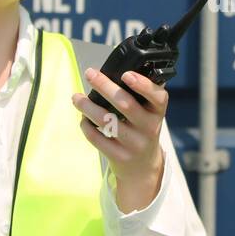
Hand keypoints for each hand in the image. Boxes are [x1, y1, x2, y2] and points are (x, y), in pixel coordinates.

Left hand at [71, 67, 166, 211]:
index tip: (126, 74)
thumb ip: (140, 95)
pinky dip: (86, 126)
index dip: (143, 85)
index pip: (158, 97)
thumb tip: (119, 69)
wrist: (143, 166)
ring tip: (76, 97)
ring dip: (88, 106)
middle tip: (90, 73)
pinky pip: (97, 138)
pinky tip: (83, 118)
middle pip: (126, 104)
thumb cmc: (141, 129)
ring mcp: (134, 144)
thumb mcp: (149, 114)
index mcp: (157, 113)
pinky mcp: (119, 157)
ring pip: (107, 121)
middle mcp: (149, 129)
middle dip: (105, 86)